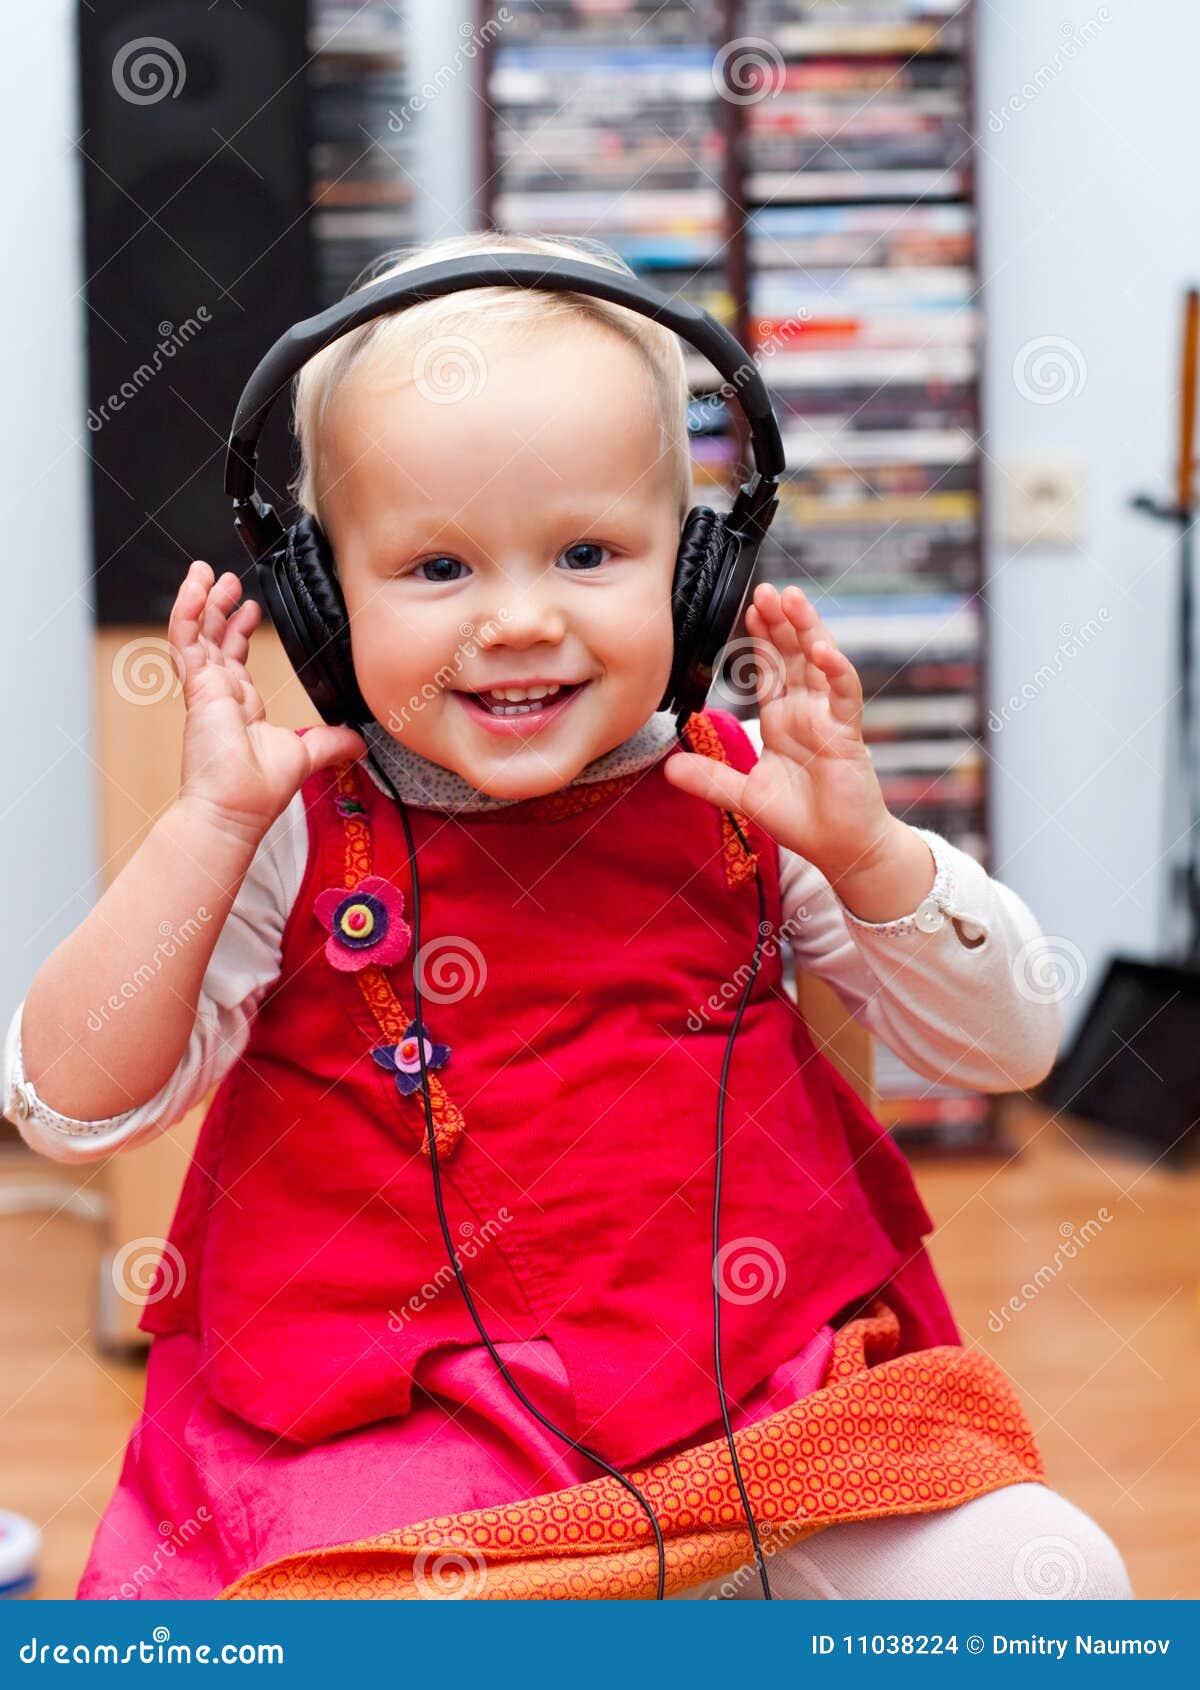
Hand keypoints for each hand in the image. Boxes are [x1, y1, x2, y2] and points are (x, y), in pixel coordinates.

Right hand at [168, 560, 366, 843]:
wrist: (235, 808)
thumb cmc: (257, 792)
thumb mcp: (307, 754)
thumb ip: (331, 742)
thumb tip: (360, 741)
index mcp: (241, 705)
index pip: (235, 658)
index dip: (239, 630)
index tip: (251, 607)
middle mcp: (220, 693)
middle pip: (213, 638)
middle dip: (218, 606)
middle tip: (226, 579)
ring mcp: (204, 688)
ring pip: (196, 633)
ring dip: (200, 600)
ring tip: (205, 572)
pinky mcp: (196, 687)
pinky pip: (185, 641)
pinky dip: (187, 613)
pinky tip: (195, 588)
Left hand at [663, 582, 908, 888]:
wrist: (840, 849)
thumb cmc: (803, 820)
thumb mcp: (745, 796)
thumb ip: (710, 779)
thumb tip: (668, 768)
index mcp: (783, 720)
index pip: (771, 668)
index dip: (761, 638)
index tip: (748, 608)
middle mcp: (807, 712)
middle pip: (794, 655)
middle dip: (780, 621)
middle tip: (766, 588)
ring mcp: (829, 719)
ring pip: (819, 663)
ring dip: (807, 630)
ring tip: (792, 599)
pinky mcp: (848, 735)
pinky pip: (844, 696)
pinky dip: (835, 671)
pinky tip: (821, 649)